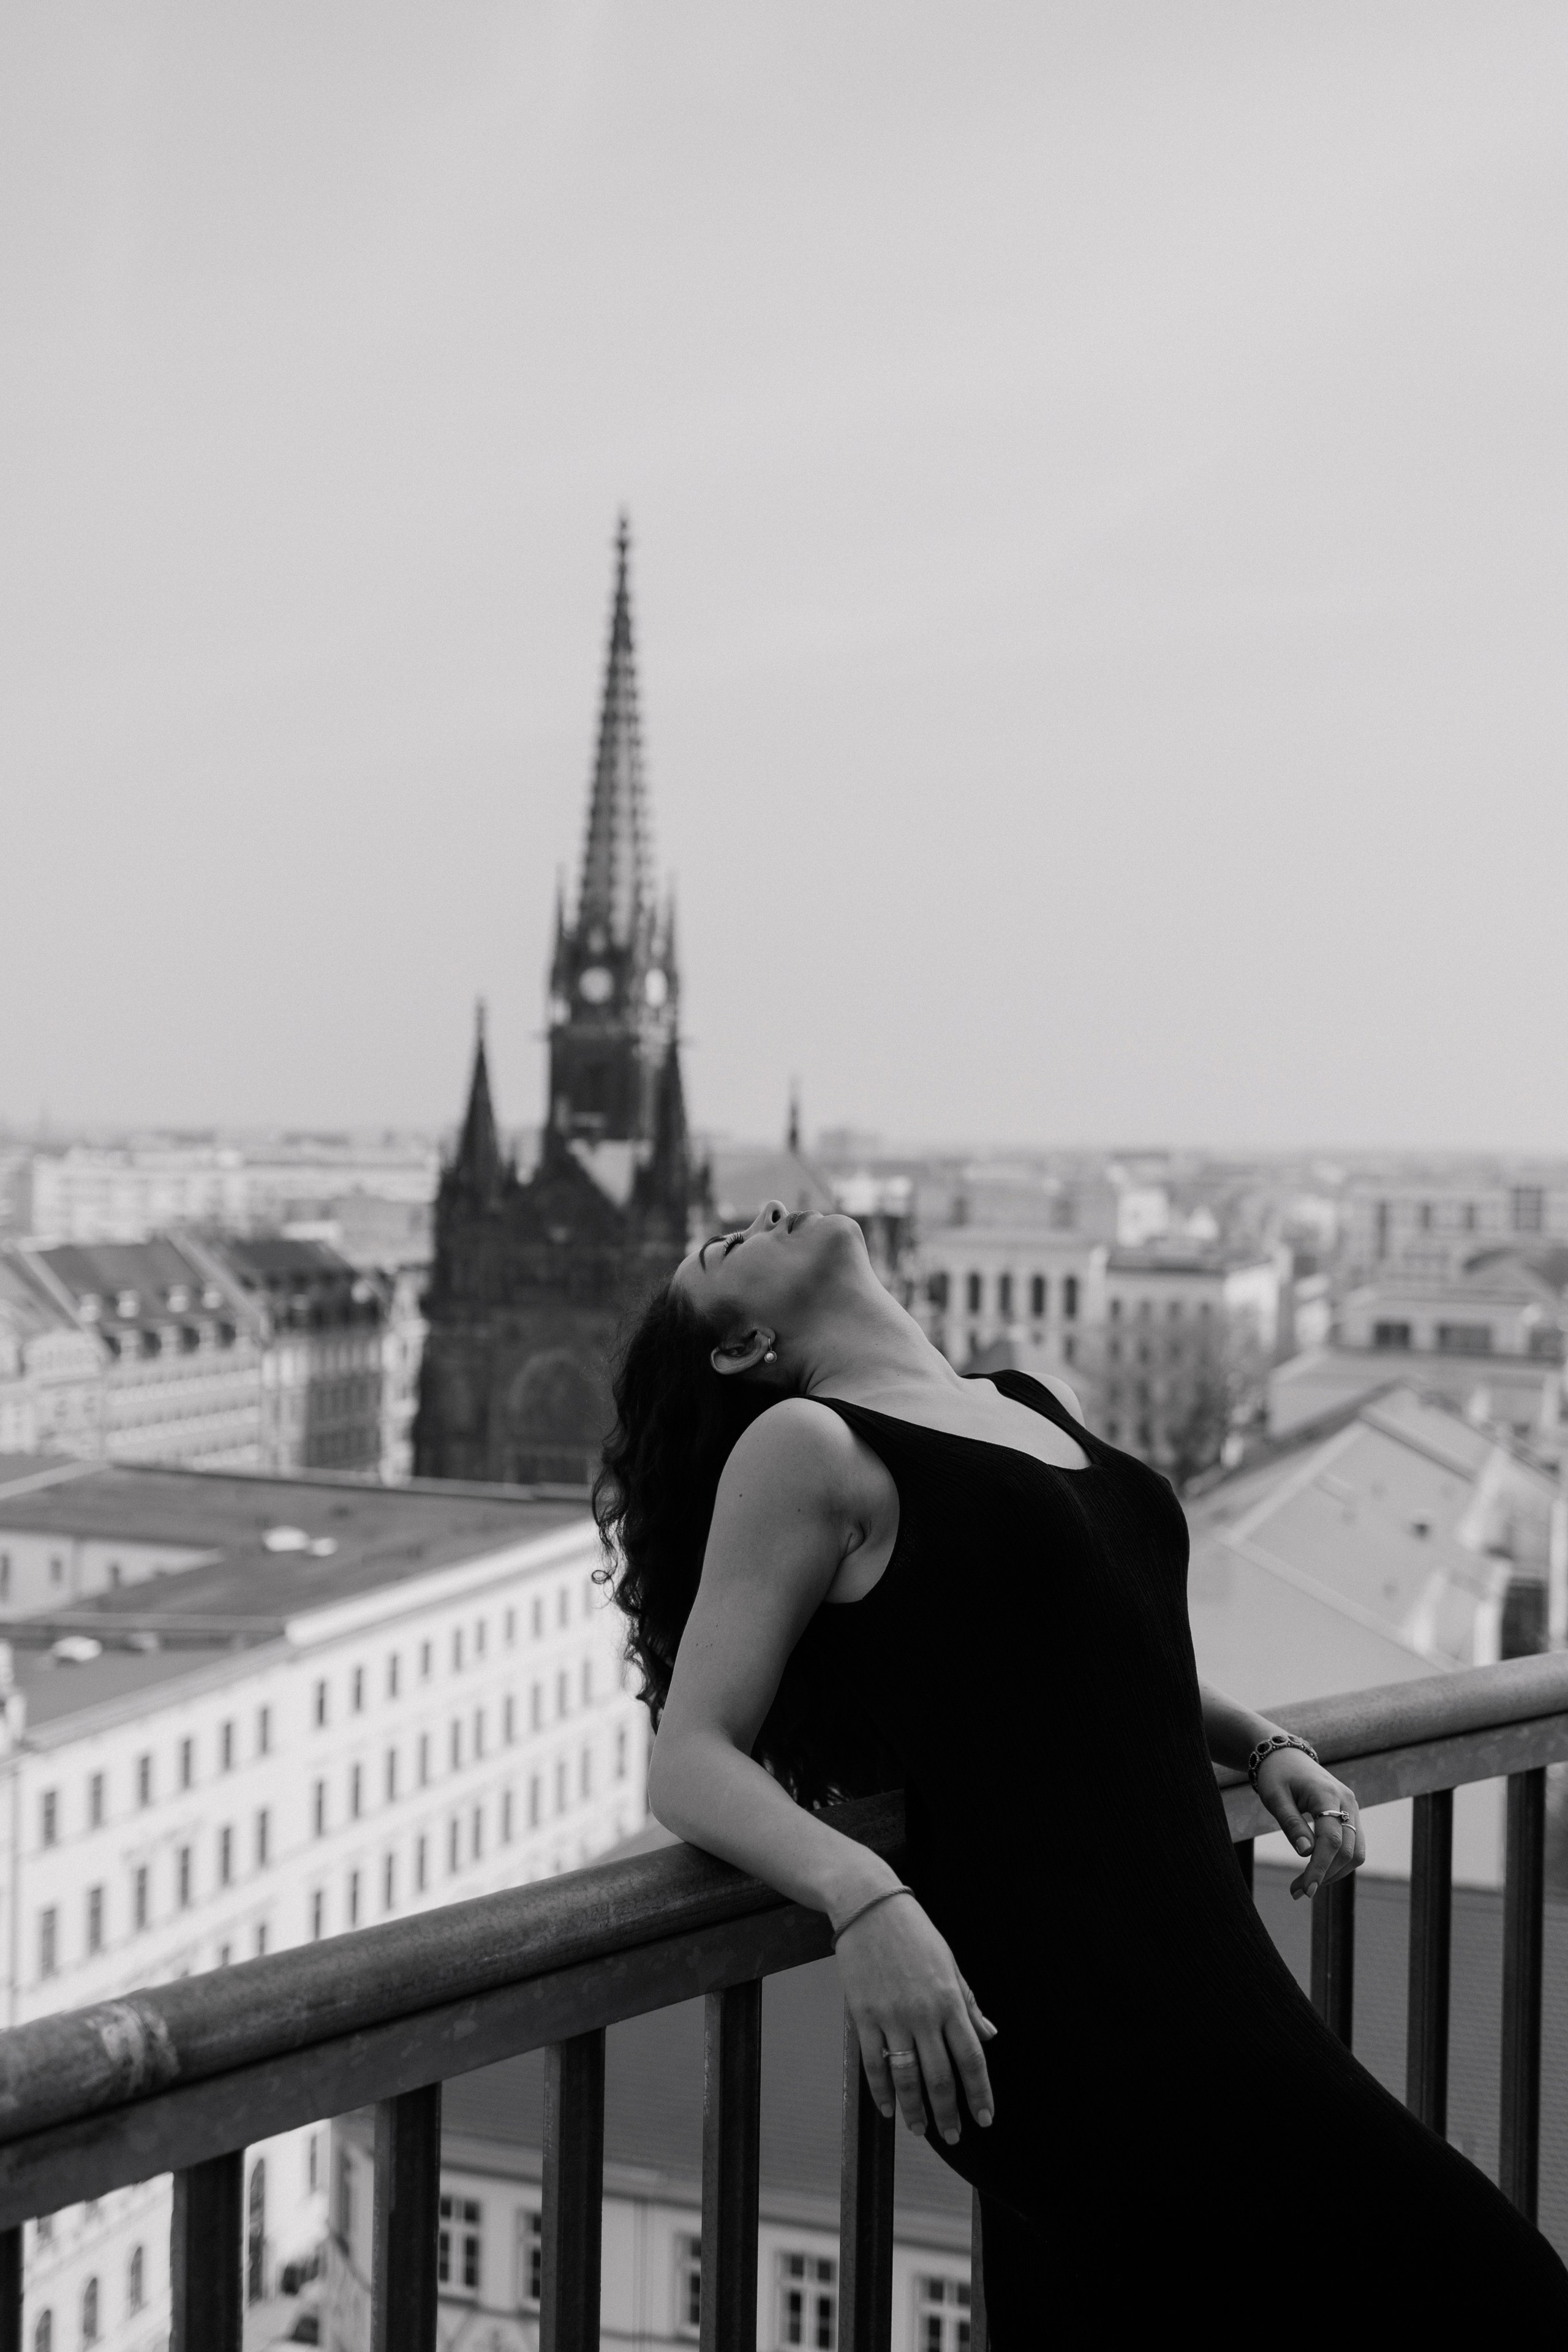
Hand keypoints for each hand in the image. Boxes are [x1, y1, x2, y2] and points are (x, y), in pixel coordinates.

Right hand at [833, 1891, 996, 2144]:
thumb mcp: (950, 1964)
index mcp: (949, 2000)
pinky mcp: (863, 2015)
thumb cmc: (915, 1933)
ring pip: (906, 2076)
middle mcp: (923, 2013)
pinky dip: (881, 2090)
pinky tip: (889, 2108)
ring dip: (915, 2109)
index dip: (980, 2092)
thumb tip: (990, 2036)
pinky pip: (873, 2062)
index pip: (971, 2057)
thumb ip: (969, 2003)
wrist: (869, 1906)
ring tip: (920, 2130)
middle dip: (948, 2112)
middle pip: (940, 2076)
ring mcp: (891, 2016)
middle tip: (954, 2136)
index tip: (984, 2118)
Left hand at [1254, 1750, 1365, 1899]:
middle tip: (1297, 1891)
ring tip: (1306, 1885)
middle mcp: (1348, 1801)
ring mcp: (1353, 1808)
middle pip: (1347, 1850)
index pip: (1331, 1839)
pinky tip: (1317, 1870)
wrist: (1286, 1755)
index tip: (1306, 1889)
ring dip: (1334, 1872)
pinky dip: (1338, 1862)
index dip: (1321, 1867)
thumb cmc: (1276, 1775)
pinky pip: (1352, 1845)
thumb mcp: (1275, 1797)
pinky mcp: (1350, 1815)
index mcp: (1327, 1794)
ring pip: (1356, 1851)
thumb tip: (1305, 1853)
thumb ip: (1291, 1823)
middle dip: (1325, 1875)